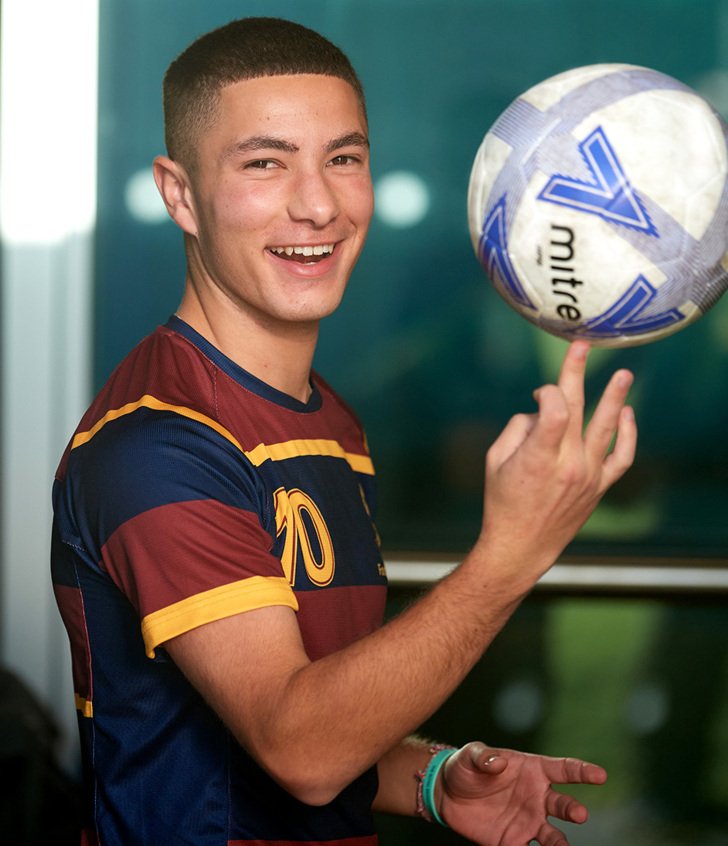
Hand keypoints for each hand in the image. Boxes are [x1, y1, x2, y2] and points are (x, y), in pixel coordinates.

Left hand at [438, 741, 606, 845]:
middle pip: (563, 805)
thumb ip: (484, 757)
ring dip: (560, 843)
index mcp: (533, 771)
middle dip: (573, 809)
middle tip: (580, 814)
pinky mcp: (513, 842)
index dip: (583, 771)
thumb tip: (499, 763)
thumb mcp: (470, 755)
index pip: (564, 770)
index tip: (600, 775)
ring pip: (553, 836)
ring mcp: (528, 822)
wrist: (448, 794)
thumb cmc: (466, 767)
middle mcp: (537, 798)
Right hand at [480, 340, 635, 582]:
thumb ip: (519, 427)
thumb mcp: (495, 459)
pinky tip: (627, 413)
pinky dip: (627, 433)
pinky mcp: (600, 486)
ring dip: (616, 397)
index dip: (548, 391)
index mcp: (538, 457)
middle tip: (582, 346)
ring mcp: (589, 475)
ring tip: (624, 374)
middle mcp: (568, 463)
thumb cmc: (502, 500)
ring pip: (607, 428)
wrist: (521, 546)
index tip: (539, 394)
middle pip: (578, 408)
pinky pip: (621, 456)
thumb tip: (544, 409)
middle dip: (576, 373)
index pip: (554, 409)